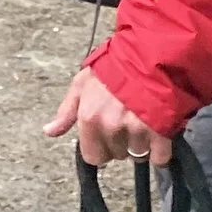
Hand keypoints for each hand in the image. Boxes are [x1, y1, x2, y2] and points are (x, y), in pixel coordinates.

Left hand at [46, 65, 170, 169]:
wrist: (151, 53)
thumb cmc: (115, 66)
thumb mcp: (82, 83)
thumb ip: (66, 111)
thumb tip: (49, 132)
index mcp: (90, 118)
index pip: (93, 158)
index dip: (101, 149)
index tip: (107, 137)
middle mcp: (112, 126)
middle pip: (117, 155)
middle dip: (122, 143)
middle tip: (127, 121)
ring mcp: (137, 129)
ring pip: (138, 154)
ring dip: (141, 143)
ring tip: (144, 121)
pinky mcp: (161, 131)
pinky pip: (159, 157)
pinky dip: (160, 149)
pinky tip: (159, 132)